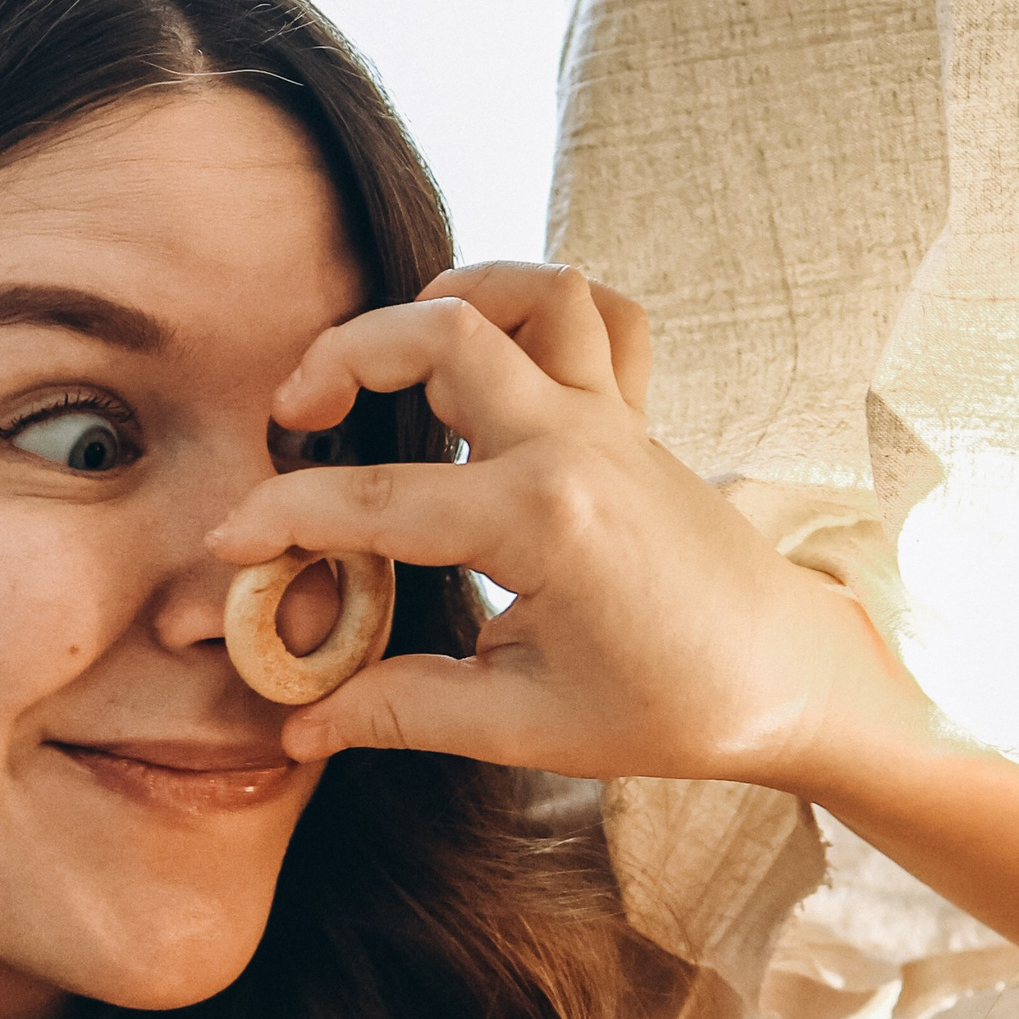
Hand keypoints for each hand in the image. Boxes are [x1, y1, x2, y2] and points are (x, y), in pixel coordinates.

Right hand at [204, 260, 911, 787]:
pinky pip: (601, 314)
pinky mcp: (640, 417)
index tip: (230, 545)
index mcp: (540, 523)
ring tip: (389, 354)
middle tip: (294, 413)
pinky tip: (491, 343)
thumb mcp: (525, 724)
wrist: (788, 680)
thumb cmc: (669, 708)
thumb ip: (404, 711)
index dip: (285, 520)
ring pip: (527, 294)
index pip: (377, 504)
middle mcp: (575, 445)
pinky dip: (540, 304)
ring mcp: (615, 419)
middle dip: (343, 356)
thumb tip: (303, 724)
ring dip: (447, 299)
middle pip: (438, 334)